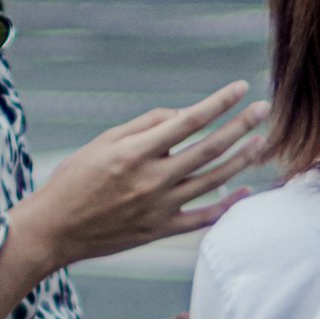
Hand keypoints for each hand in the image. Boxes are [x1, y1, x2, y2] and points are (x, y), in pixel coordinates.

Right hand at [13, 82, 266, 272]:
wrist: (54, 230)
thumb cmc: (74, 179)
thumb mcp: (102, 142)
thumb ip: (144, 126)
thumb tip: (182, 114)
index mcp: (136, 152)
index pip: (189, 121)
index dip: (219, 102)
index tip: (241, 88)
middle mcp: (152, 179)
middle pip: (210, 148)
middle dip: (242, 126)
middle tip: (265, 109)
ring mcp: (159, 207)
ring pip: (213, 181)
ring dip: (242, 160)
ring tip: (262, 142)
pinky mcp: (161, 230)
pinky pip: (203, 218)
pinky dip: (227, 205)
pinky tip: (245, 191)